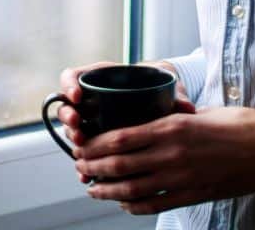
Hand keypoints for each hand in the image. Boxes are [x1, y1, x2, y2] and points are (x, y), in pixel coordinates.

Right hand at [56, 60, 195, 183]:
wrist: (167, 105)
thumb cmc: (161, 88)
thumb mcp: (166, 86)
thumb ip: (174, 94)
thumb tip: (187, 108)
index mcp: (101, 80)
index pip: (73, 77)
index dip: (69, 85)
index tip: (78, 95)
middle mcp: (91, 101)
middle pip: (67, 106)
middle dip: (68, 117)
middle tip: (77, 125)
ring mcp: (92, 122)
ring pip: (72, 130)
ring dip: (73, 139)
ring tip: (80, 147)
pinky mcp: (98, 144)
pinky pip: (86, 154)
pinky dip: (85, 165)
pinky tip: (87, 177)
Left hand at [74, 106, 254, 214]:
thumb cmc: (239, 124)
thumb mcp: (200, 111)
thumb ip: (173, 117)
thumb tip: (152, 119)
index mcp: (172, 128)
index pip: (120, 138)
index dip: (94, 145)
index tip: (82, 145)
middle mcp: (172, 154)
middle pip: (118, 166)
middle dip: (92, 168)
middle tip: (79, 168)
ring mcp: (182, 178)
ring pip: (132, 189)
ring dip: (107, 191)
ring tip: (93, 189)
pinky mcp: (193, 195)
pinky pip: (155, 205)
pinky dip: (133, 206)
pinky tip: (123, 203)